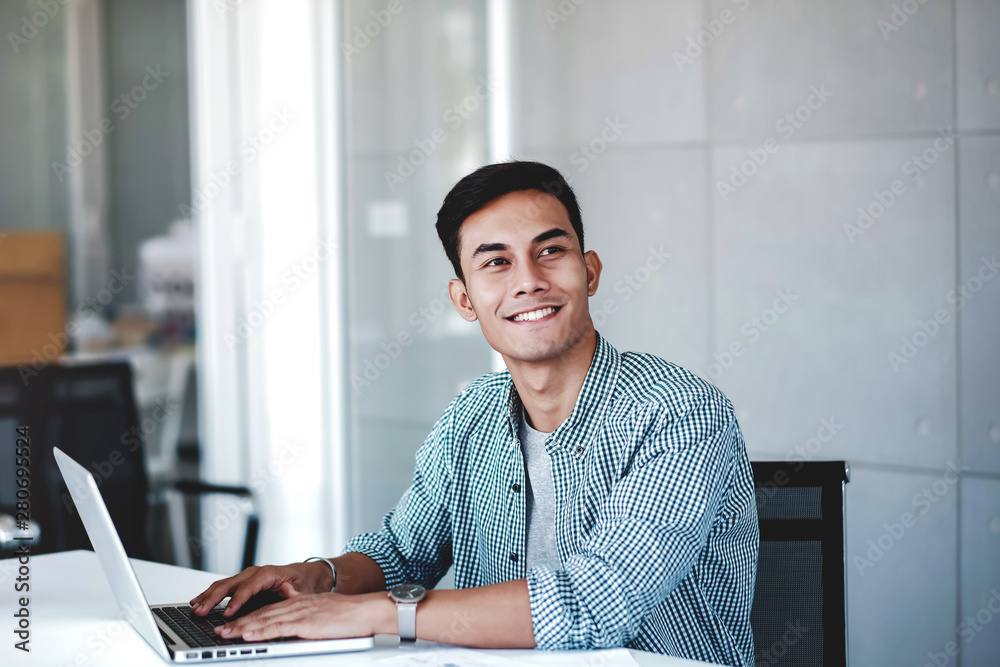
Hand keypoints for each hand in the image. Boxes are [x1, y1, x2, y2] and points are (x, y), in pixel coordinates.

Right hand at [189, 563, 327, 617]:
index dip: (237, 599)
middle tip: (201, 611)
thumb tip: (290, 593)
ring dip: (208, 596)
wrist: (306, 574)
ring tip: (195, 608)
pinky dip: (210, 594)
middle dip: (214, 598)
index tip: (228, 613)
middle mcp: (255, 573)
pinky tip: (198, 601)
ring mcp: (247, 577)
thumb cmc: (304, 582)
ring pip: (223, 585)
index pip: (249, 586)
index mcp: (269, 573)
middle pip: (231, 584)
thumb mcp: (304, 588)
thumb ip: (296, 592)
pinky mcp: (243, 583)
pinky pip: (223, 588)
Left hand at [214, 591, 393, 641]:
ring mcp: (301, 613)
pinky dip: (260, 631)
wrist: (367, 611)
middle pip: (262, 613)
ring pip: (265, 620)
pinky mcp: (306, 623)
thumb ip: (308, 616)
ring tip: (224, 634)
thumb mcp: (325, 612)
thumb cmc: (351, 615)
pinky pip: (278, 627)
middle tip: (218, 629)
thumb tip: (296, 623)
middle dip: (238, 622)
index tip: (232, 623)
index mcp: (301, 602)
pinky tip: (247, 634)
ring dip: (242, 627)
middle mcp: (297, 605)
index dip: (249, 616)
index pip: (269, 610)